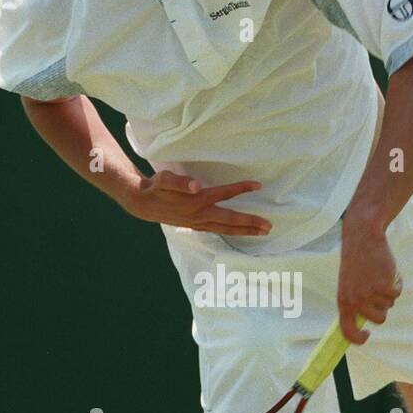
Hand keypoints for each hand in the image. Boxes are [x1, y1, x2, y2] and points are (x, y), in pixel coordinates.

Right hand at [122, 171, 271, 236]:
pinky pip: (218, 231)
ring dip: (245, 231)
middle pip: (230, 220)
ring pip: (226, 229)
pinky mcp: (196, 226)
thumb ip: (180, 181)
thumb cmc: (156, 187)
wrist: (143, 203)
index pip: (223, 194)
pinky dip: (231, 232)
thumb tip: (196, 185)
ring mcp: (199, 223)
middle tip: (269, 226)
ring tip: (262, 232)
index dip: (241, 189)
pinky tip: (240, 233)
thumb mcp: (165, 180)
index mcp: (197, 201)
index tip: (257, 185)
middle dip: (250, 223)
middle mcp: (200, 214)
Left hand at [338, 219, 402, 343]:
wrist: (363, 238)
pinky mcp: (384, 286)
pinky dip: (397, 283)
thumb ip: (355, 303)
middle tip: (378, 289)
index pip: (347, 330)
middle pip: (378, 319)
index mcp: (343, 301)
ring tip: (379, 275)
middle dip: (383, 307)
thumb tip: (363, 324)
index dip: (357, 338)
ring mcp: (370, 294)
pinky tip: (388, 271)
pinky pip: (397, 293)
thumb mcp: (349, 284)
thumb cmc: (357, 262)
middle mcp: (355, 301)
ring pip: (389, 305)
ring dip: (388, 292)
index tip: (366, 335)